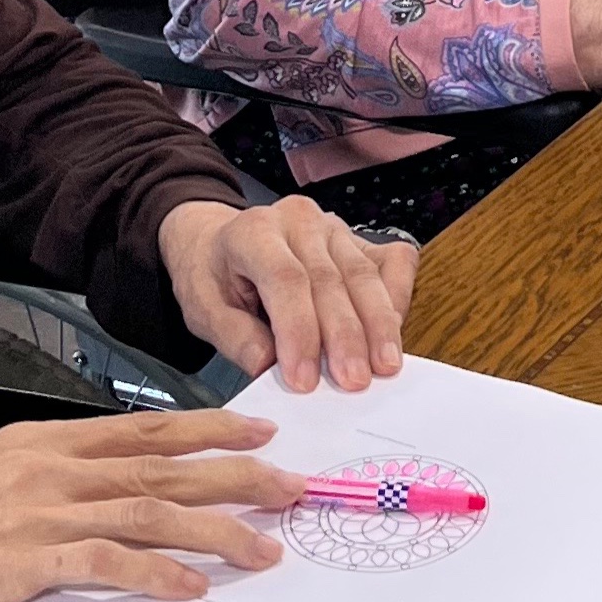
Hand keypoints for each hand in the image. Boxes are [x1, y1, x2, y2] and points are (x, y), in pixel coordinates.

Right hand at [0, 408, 306, 601]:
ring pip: (149, 512)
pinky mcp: (20, 562)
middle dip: (237, 477)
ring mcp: (37, 513)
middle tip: (294, 488)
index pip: (143, 431)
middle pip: (163, 467)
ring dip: (216, 532)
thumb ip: (45, 486)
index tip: (260, 434)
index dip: (208, 432)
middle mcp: (49, 469)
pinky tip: (193, 590)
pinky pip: (103, 564)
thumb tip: (101, 499)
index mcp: (42, 446)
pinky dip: (153, 575)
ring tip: (267, 548)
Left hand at [158, 195, 415, 393]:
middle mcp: (297, 220)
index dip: (299, 331)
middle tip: (353, 381)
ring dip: (378, 324)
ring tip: (383, 366)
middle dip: (345, 335)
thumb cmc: (213, 278)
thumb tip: (267, 365)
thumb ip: (234, 337)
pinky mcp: (359, 239)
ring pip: (363, 274)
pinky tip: (393, 334)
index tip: (304, 380)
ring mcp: (333, 227)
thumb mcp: (203, 310)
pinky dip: (397, 299)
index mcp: (252, 232)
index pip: (285, 279)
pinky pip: (391, 263)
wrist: (219, 244)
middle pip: (330, 278)